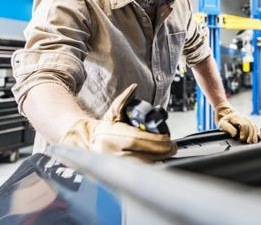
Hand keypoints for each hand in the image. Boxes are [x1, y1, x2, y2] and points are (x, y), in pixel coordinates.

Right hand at [59, 84, 176, 160]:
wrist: (88, 145)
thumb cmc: (103, 129)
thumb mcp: (112, 112)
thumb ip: (123, 100)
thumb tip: (133, 88)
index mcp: (111, 136)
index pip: (136, 140)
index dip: (154, 141)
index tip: (167, 140)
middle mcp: (112, 152)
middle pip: (142, 154)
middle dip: (161, 151)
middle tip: (172, 147)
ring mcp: (115, 164)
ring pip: (142, 164)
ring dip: (158, 159)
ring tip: (168, 152)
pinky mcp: (119, 172)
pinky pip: (139, 170)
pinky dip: (150, 165)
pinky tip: (157, 159)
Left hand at [214, 101, 260, 143]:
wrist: (225, 111)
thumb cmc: (223, 119)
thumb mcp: (222, 124)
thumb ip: (229, 129)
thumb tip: (235, 134)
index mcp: (237, 117)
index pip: (244, 125)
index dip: (244, 133)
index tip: (242, 139)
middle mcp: (244, 117)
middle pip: (251, 126)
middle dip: (251, 135)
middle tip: (249, 142)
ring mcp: (247, 119)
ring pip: (254, 126)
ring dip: (255, 135)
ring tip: (253, 142)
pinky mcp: (249, 121)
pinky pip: (255, 126)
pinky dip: (258, 131)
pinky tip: (258, 136)